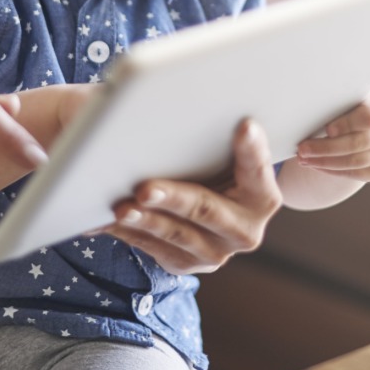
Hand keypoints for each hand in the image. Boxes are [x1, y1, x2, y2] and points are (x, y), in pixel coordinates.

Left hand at [102, 118, 282, 274]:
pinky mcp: (186, 264)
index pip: (258, 169)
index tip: (245, 125)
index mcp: (262, 197)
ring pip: (176, 235)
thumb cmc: (212, 165)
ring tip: (121, 209)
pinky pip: (153, 249)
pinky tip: (106, 221)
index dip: (252, 149)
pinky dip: (128, 233)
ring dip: (145, 221)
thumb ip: (219, 139)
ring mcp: (216, 252)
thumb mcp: (224, 155)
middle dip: (174, 198)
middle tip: (145, 189)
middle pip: (206, 209)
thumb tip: (207, 105)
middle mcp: (244, 231)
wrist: (208, 208)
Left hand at [294, 92, 369, 181]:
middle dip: (326, 147)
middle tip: (302, 148)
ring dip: (324, 161)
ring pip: (352, 161)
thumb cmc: (345, 108)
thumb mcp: (343, 101)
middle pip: (356, 143)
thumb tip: (306, 112)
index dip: (347, 124)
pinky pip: (352, 173)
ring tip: (303, 158)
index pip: (368, 117)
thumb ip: (334, 105)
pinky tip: (314, 164)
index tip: (327, 129)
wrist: (360, 125)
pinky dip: (330, 170)